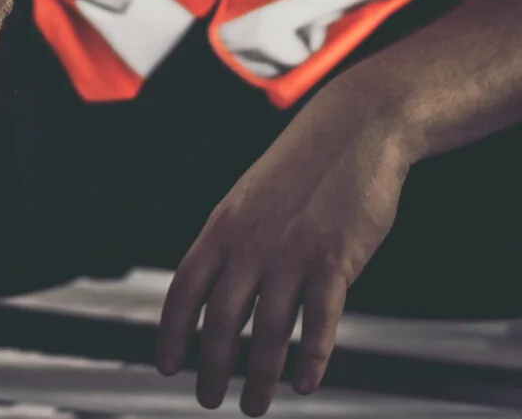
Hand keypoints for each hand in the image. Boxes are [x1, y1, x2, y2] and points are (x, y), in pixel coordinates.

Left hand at [154, 80, 412, 415]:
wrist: (355, 129)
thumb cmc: (303, 169)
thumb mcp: (250, 199)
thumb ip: (232, 241)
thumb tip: (213, 287)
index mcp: (223, 226)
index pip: (183, 288)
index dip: (172, 332)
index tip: (167, 366)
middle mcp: (250, 241)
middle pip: (221, 318)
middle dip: (211, 366)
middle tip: (208, 399)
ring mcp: (292, 250)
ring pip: (269, 329)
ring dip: (260, 375)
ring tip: (255, 404)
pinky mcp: (335, 257)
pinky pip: (320, 320)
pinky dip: (311, 357)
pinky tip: (305, 385)